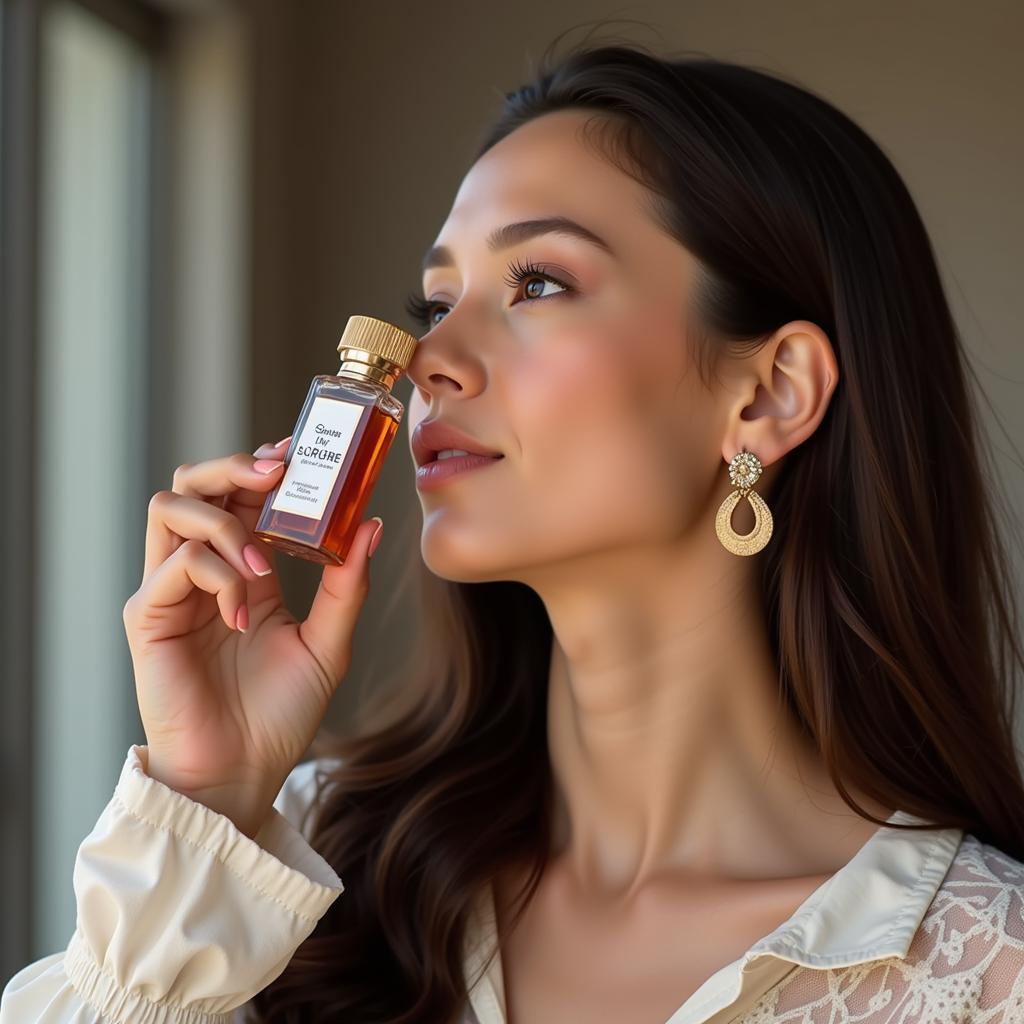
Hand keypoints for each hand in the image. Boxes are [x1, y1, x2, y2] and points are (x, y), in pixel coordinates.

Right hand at [121, 436, 383, 836]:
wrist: (245, 772)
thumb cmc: (281, 713)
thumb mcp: (329, 643)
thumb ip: (347, 585)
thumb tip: (371, 525)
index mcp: (243, 571)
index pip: (240, 497)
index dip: (264, 469)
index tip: (300, 454)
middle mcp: (201, 572)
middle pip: (195, 485)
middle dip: (233, 466)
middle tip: (277, 471)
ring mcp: (170, 591)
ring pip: (171, 508)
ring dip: (224, 520)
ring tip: (262, 561)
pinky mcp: (147, 616)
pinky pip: (174, 564)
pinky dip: (216, 574)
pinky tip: (244, 611)